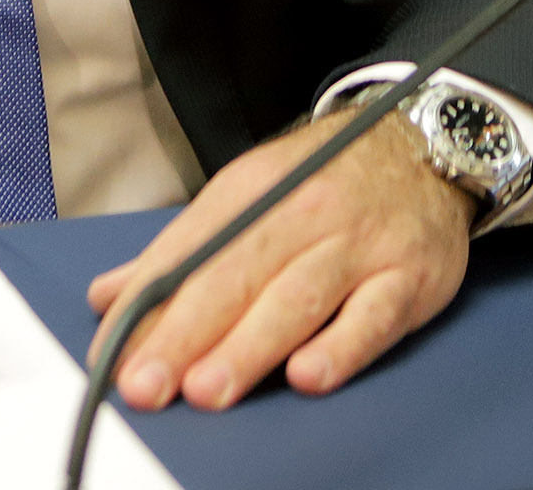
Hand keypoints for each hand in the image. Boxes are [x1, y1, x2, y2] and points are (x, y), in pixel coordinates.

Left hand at [87, 107, 470, 410]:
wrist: (422, 144)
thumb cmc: (325, 179)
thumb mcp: (247, 195)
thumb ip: (181, 251)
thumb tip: (109, 297)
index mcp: (252, 190)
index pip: (189, 251)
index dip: (148, 305)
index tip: (114, 355)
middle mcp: (302, 212)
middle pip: (235, 277)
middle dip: (186, 334)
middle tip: (148, 382)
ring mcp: (358, 245)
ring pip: (297, 298)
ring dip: (250, 346)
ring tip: (208, 388)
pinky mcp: (408, 276)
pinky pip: (374, 316)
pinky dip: (342, 347)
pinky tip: (308, 375)